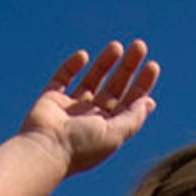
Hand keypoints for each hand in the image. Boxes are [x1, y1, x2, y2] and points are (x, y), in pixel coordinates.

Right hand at [21, 41, 159, 176]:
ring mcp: (71, 108)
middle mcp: (91, 117)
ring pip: (92, 79)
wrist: (44, 150)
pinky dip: (72, 66)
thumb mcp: (115, 134)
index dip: (142, 84)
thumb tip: (149, 101)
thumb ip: (133, 117)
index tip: (151, 66)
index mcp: (109, 128)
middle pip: (114, 87)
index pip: (130, 102)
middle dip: (128, 67)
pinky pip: (63, 78)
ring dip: (105, 62)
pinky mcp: (51, 99)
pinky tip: (83, 56)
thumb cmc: (81, 147)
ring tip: (117, 46)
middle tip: (139, 46)